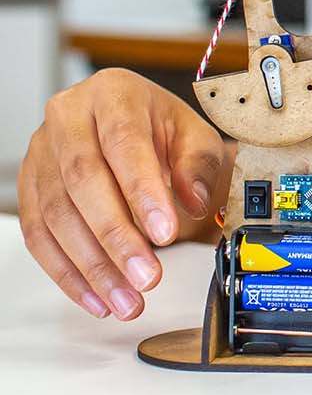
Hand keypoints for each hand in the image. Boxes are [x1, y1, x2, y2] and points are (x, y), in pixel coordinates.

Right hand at [19, 70, 230, 319]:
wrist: (126, 120)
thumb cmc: (160, 127)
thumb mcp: (193, 134)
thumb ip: (199, 166)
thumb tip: (194, 201)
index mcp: (112, 94)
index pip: (124, 143)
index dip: (142, 191)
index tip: (165, 233)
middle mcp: (67, 118)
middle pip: (83, 182)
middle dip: (116, 237)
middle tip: (146, 277)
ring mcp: (40, 153)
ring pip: (55, 215)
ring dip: (92, 266)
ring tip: (127, 300)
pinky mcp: (28, 187)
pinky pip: (38, 236)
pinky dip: (67, 273)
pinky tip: (97, 297)